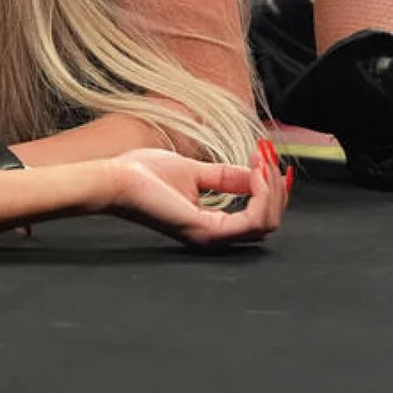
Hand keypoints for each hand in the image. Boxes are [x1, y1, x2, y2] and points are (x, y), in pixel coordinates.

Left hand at [105, 146, 287, 248]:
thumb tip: (256, 174)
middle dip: (276, 187)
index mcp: (210, 224)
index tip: (265, 156)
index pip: (257, 216)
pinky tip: (256, 173)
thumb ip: (226, 177)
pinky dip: (262, 195)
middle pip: (268, 222)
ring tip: (262, 161)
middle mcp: (214, 236)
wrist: (116, 178)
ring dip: (272, 189)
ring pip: (266, 223)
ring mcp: (211, 237)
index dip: (270, 187)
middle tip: (267, 155)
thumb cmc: (143, 174)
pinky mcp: (206, 230)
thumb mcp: (195, 170)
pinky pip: (252, 220)